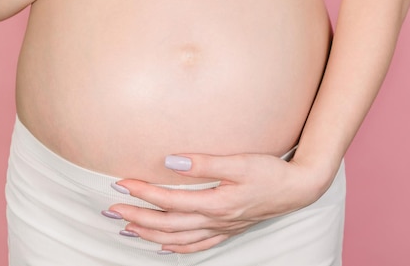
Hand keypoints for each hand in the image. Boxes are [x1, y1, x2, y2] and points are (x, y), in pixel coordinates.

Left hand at [105, 153, 328, 253]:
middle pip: (168, 224)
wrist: (298, 189)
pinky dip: (176, 248)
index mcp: (216, 203)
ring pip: (178, 238)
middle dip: (137, 217)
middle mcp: (215, 220)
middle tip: (111, 209)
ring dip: (150, 234)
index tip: (122, 184)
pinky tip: (163, 246)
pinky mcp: (228, 230)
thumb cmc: (270, 172)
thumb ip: (205, 163)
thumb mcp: (240, 162)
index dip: (144, 193)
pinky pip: (197, 245)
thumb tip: (171, 161)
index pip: (170, 200)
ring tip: (126, 228)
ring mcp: (222, 228)